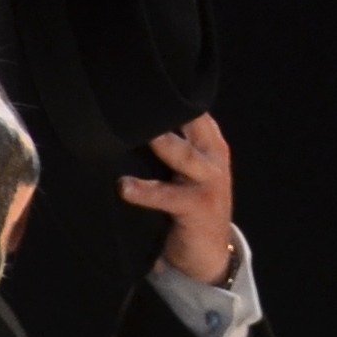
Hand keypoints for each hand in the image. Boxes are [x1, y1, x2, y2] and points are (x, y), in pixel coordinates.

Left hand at [123, 110, 237, 283]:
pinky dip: (145, 192)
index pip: (191, 110)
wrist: (208, 255)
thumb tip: (129, 118)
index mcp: (209, 143)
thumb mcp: (184, 170)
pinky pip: (168, 196)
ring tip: (142, 135)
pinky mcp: (197, 207)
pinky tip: (124, 187)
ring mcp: (208, 182)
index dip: (170, 94)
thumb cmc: (187, 204)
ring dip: (162, 144)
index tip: (141, 81)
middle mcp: (212, 157)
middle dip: (168, 111)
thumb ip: (169, 145)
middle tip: (141, 96)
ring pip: (183, 155)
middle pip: (191, 124)